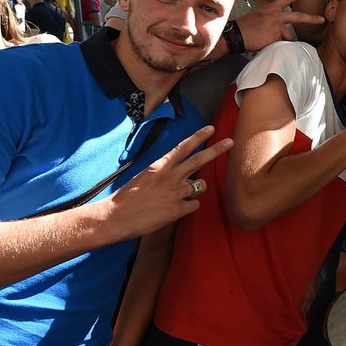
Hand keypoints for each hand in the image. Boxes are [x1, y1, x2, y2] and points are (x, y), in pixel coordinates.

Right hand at [104, 126, 233, 237]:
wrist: (115, 217)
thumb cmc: (126, 198)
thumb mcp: (144, 177)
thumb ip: (163, 173)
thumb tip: (178, 174)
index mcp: (160, 166)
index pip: (182, 147)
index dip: (198, 137)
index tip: (210, 129)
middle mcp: (170, 177)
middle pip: (199, 160)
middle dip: (217, 150)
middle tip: (230, 142)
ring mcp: (175, 193)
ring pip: (200, 186)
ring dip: (195, 189)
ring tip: (178, 195)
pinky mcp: (177, 210)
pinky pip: (194, 205)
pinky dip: (188, 207)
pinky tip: (174, 210)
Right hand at [238, 0, 325, 52]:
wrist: (236, 34)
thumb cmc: (245, 26)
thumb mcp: (259, 15)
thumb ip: (272, 18)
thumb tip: (282, 28)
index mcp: (271, 8)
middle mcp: (276, 15)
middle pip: (298, 17)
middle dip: (311, 18)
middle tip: (321, 19)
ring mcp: (277, 26)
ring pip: (288, 36)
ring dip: (281, 40)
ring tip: (266, 39)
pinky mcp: (275, 37)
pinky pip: (280, 44)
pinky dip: (274, 46)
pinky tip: (263, 43)